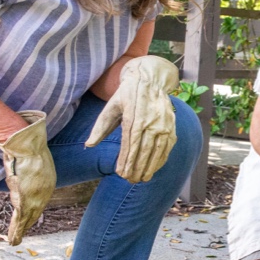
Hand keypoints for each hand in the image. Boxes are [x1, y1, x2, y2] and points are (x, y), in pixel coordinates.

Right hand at [0, 111, 56, 245]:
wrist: (28, 147)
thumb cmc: (28, 147)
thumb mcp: (30, 155)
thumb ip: (24, 160)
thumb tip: (15, 152)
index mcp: (46, 182)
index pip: (39, 199)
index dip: (33, 210)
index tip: (29, 217)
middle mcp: (44, 192)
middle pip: (34, 212)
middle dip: (27, 224)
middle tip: (20, 235)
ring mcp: (34, 198)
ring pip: (26, 219)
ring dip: (19, 231)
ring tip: (15, 242)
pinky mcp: (25, 202)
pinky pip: (20, 220)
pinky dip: (16, 231)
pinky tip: (14, 241)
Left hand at [85, 55, 178, 182]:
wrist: (151, 79)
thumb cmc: (127, 94)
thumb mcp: (111, 106)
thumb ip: (100, 126)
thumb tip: (88, 145)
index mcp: (134, 115)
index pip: (130, 142)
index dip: (126, 159)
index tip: (120, 172)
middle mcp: (151, 121)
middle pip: (144, 149)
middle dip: (137, 167)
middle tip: (130, 180)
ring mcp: (163, 124)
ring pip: (157, 150)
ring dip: (150, 167)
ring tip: (142, 179)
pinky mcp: (171, 126)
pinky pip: (167, 147)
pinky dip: (161, 159)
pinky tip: (154, 168)